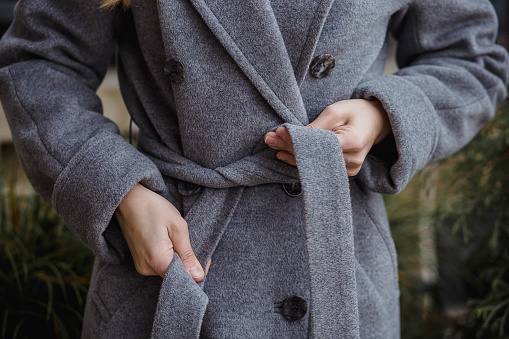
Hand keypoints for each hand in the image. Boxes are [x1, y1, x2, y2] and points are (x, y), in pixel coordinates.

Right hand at [116, 184, 204, 280]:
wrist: (128, 199)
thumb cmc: (154, 208)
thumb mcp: (177, 227)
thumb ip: (188, 254)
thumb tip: (199, 277)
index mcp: (157, 260)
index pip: (182, 279)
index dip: (196, 272)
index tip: (204, 259)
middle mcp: (146, 268)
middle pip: (175, 276)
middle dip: (187, 264)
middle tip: (189, 243)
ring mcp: (141, 266)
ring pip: (168, 270)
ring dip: (177, 259)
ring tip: (175, 239)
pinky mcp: (140, 262)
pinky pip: (160, 265)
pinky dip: (169, 257)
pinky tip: (168, 241)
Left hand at [264, 99, 390, 175]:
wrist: (377, 122)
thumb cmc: (356, 112)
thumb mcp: (335, 111)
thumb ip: (314, 126)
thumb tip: (289, 135)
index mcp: (352, 142)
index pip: (317, 145)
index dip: (296, 140)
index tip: (278, 132)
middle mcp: (352, 161)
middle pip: (312, 158)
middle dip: (288, 147)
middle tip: (269, 138)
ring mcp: (349, 170)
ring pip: (313, 165)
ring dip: (291, 154)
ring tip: (273, 144)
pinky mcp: (345, 173)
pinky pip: (318, 169)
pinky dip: (302, 160)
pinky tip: (284, 154)